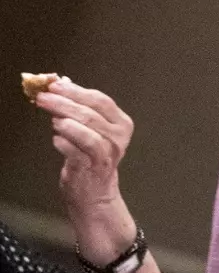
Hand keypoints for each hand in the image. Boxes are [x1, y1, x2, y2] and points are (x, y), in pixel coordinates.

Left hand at [30, 80, 134, 227]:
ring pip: (87, 133)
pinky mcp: (91, 169)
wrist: (95, 191)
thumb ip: (79, 106)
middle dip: (63, 103)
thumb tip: (60, 81)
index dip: (76, 91)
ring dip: (65, 123)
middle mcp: (118, 138)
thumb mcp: (91, 129)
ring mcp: (106, 154)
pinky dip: (63, 143)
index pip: (100, 100)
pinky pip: (75, 152)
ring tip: (52, 120)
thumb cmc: (90, 156)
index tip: (54, 85)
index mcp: (121, 123)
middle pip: (91, 114)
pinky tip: (56, 140)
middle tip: (43, 97)